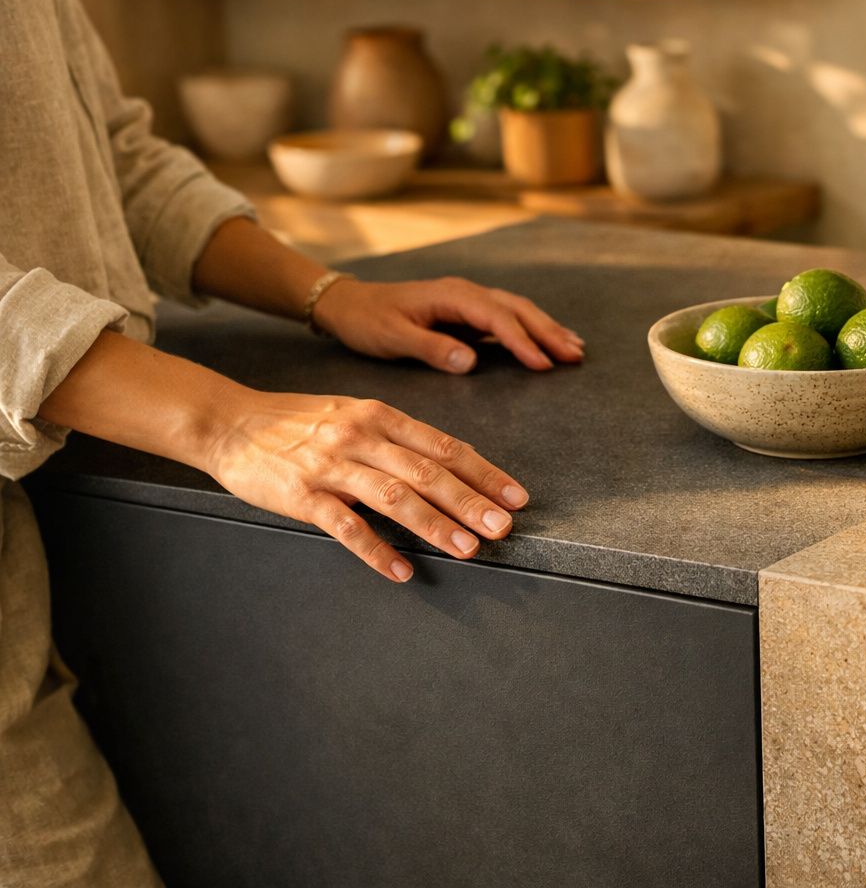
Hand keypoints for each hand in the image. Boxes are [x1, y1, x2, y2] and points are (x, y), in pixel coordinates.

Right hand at [204, 388, 526, 581]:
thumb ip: (397, 438)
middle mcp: (361, 436)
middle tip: (504, 528)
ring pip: (394, 497)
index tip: (515, 496)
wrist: (229, 422)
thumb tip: (448, 466)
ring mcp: (331, 466)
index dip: (484, 472)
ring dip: (435, 525)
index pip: (443, 446)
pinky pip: (345, 526)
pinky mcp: (301, 495)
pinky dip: (376, 549)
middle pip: (428, 472)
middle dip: (471, 502)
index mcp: (379, 416)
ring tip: (468, 550)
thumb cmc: (298, 423)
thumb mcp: (353, 415)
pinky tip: (401, 570)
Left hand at [310, 277, 584, 373]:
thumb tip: (472, 361)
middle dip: (548, 332)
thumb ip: (432, 348)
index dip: (523, 341)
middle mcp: (466, 293)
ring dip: (547, 328)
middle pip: (517, 309)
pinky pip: (508, 318)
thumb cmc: (368, 321)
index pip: (497, 317)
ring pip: (518, 310)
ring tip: (575, 348)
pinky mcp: (468, 313)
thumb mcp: (393, 338)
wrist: (350, 304)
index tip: (543, 364)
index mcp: (452, 296)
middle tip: (576, 355)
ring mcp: (469, 301)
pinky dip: (532, 329)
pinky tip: (549, 341)